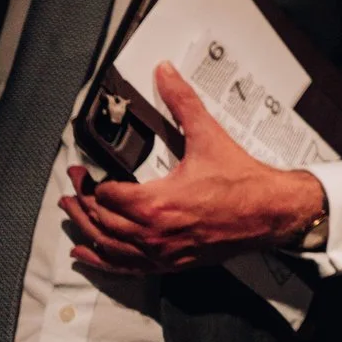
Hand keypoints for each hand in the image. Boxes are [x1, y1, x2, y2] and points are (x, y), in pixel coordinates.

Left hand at [62, 62, 325, 273]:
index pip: (105, 195)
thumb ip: (182, 103)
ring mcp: (159, 252)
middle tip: (71, 192)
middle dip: (81, 205)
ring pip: (108, 245)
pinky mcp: (169, 263)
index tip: (81, 172)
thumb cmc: (242, 180)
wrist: (270, 211)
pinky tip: (88, 254)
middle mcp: (152, 232)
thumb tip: (165, 74)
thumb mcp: (209, 136)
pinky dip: (102, 261)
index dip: (89, 182)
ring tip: (73, 217)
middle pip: (100, 221)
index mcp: (156, 202)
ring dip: (86, 230)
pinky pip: (125, 267)